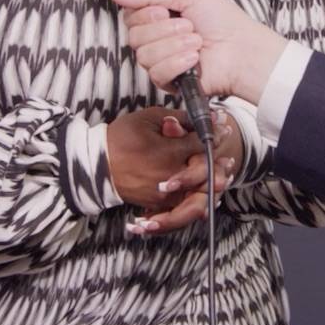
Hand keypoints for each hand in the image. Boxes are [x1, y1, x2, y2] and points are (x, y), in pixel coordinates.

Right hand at [106, 107, 237, 234]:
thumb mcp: (147, 119)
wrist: (96, 166)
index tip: (223, 125)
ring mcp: (166, 193)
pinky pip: (184, 208)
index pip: (202, 142)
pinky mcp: (160, 204)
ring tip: (222, 176)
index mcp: (169, 152)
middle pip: (207, 171)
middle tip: (227, 156)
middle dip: (219, 162)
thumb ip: (175, 118)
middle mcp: (171, 175)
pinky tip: (206, 191)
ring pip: (200, 194)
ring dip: (213, 184)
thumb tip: (199, 117)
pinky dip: (198, 201)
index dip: (215, 133)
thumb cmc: (120, 138)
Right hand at [111, 0, 288, 104]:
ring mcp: (163, 62)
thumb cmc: (223, 20)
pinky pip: (156, 73)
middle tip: (188, 26)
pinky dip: (176, 63)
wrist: (242, 49)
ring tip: (197, 42)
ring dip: (173, 45)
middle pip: (133, 36)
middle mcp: (159, 40)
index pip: (130, 17)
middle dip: (163, 29)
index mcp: (160, 18)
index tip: (164, 10)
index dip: (144, 14)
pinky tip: (194, 59)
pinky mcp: (170, 83)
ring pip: (144, 56)